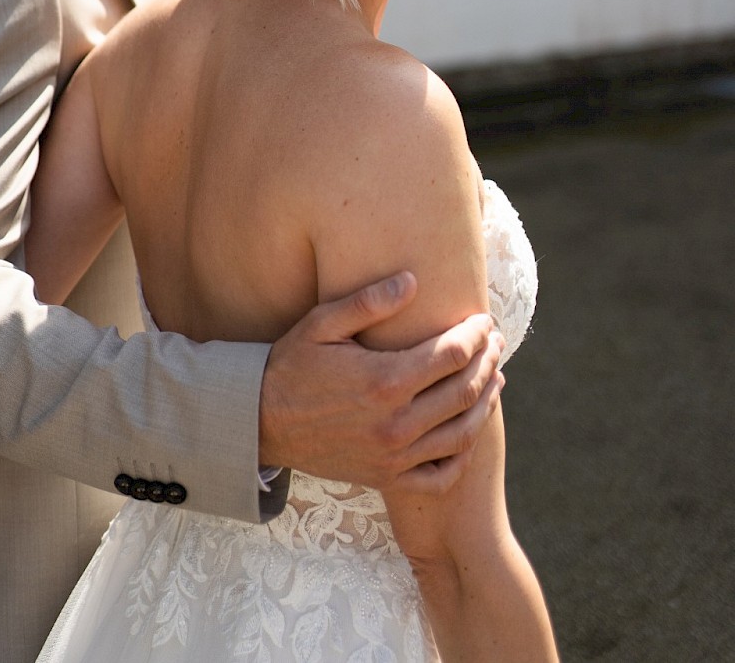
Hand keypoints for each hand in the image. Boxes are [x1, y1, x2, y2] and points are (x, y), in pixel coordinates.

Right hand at [259, 272, 503, 495]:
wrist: (260, 422)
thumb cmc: (292, 365)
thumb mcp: (323, 323)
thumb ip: (369, 302)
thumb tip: (413, 280)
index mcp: (384, 380)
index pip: (453, 354)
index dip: (476, 334)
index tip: (483, 319)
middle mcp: (395, 423)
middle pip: (465, 391)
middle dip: (488, 362)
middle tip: (496, 342)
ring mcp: (393, 456)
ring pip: (462, 433)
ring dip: (487, 404)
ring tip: (496, 380)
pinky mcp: (386, 477)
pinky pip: (441, 475)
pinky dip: (463, 454)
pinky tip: (469, 431)